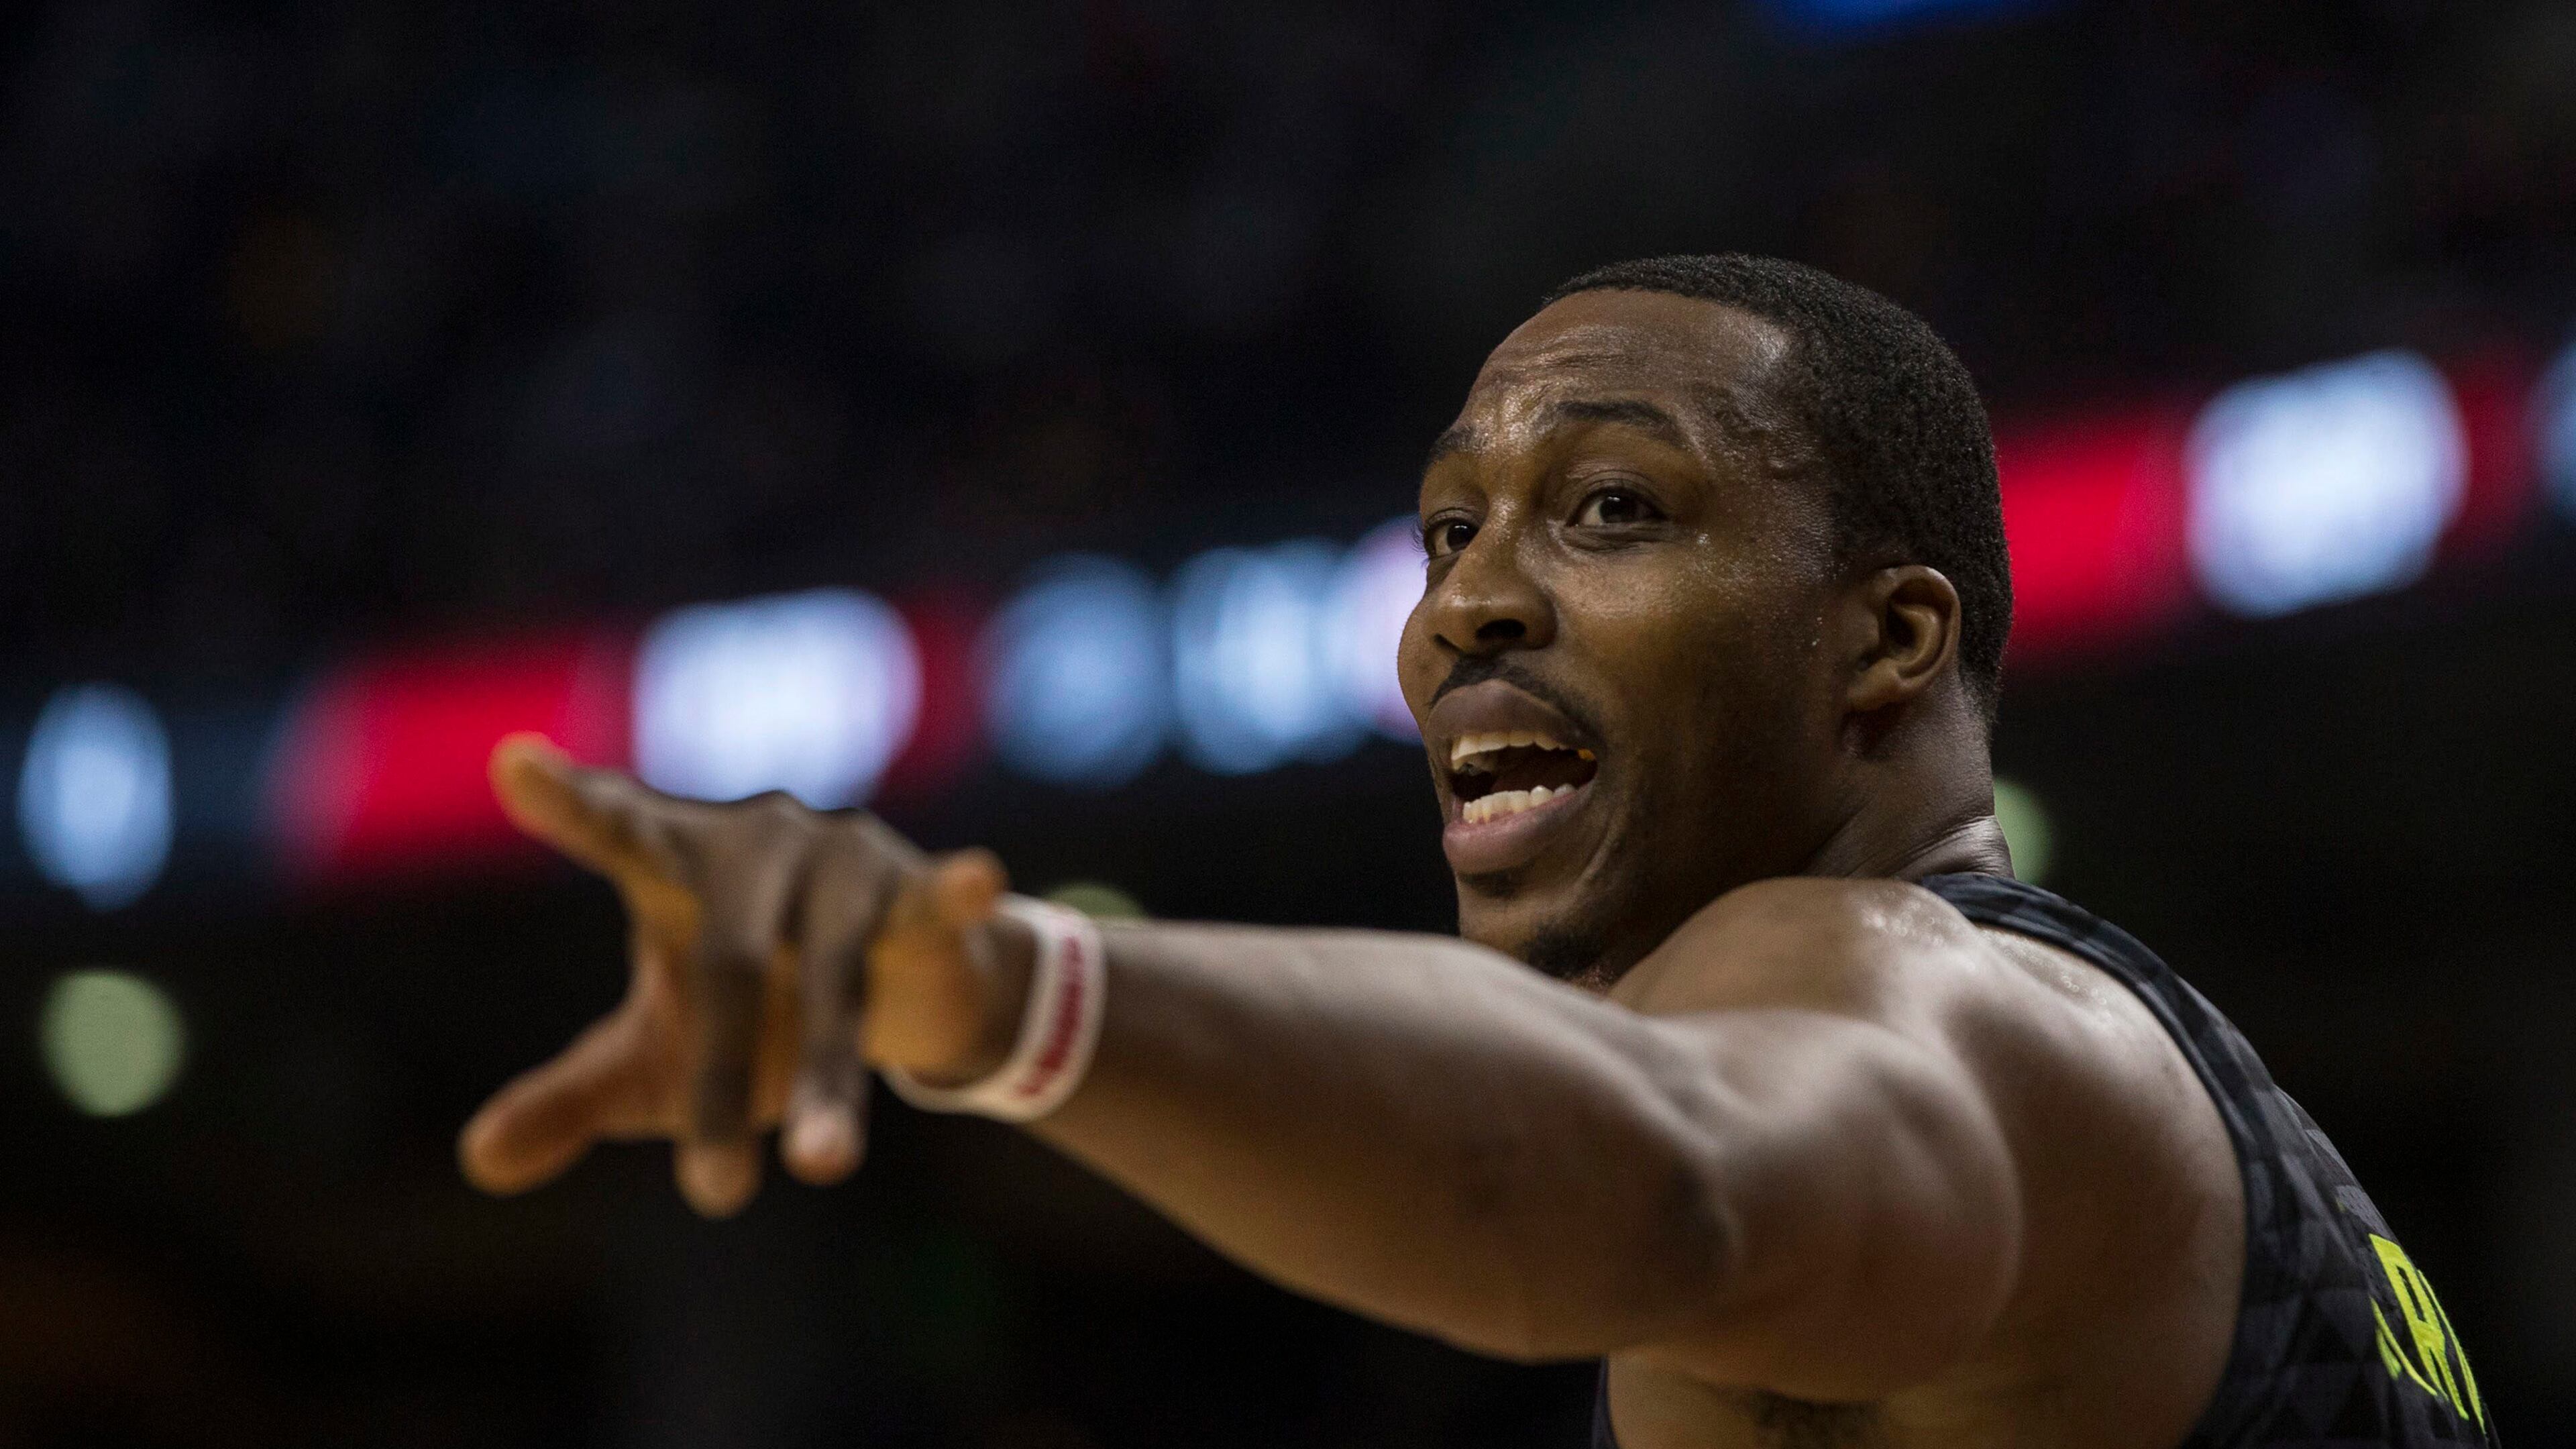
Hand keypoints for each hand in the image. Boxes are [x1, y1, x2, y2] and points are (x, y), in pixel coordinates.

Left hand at [456, 734, 1029, 1216]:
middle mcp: (752, 848)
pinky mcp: (915, 891)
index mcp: (674, 868)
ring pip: (829, 981)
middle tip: (712, 1197)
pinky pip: (934, 902)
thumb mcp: (658, 1060)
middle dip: (723, 1085)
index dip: (571, 804)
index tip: (515, 766)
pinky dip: (956, 893)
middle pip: (728, 966)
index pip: (615, 835)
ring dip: (829, 1078)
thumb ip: (572, 1097)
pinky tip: (981, 880)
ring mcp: (837, 863)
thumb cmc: (751, 1017)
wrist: (894, 996)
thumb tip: (478, 1162)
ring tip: (820, 1168)